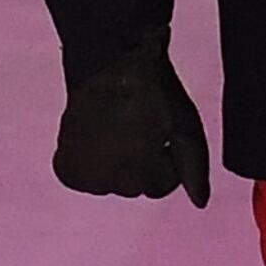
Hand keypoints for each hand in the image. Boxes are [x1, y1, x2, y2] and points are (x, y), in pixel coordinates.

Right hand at [54, 47, 210, 206]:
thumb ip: (194, 169)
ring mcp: (84, 174)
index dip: (161, 158)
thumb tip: (201, 204)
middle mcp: (109, 178)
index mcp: (141, 169)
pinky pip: (84, 180)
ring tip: (113, 129)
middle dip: (138, 162)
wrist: (107, 62)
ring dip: (113, 164)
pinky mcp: (65, 168)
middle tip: (133, 126)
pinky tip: (94, 138)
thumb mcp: (185, 127)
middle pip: (134, 187)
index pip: (159, 186)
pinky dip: (88, 164)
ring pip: (109, 185)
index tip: (156, 131)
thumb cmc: (153, 92)